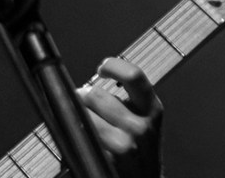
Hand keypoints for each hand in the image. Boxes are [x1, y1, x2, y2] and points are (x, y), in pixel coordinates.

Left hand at [77, 57, 162, 177]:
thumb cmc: (138, 148)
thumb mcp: (141, 118)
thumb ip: (121, 99)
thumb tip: (86, 88)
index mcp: (151, 108)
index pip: (133, 75)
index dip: (113, 66)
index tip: (101, 69)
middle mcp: (140, 125)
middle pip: (94, 94)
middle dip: (82, 95)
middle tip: (83, 104)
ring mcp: (124, 144)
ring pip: (82, 114)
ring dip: (75, 115)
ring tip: (82, 122)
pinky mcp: (107, 158)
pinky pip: (78, 135)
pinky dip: (73, 134)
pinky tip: (83, 139)